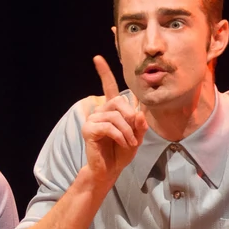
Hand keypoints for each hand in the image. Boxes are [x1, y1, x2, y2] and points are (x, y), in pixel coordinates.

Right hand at [81, 55, 147, 192]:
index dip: (103, 73)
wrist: (109, 170)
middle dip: (130, 117)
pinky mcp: (89, 130)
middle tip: (135, 133)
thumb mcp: (136, 137)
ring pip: (116, 116)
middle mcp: (100, 111)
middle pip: (118, 102)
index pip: (108, 87)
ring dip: (128, 131)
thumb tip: (139, 113)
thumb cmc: (121, 152)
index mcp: (111, 110)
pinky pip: (109, 127)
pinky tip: (124, 144)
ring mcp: (93, 120)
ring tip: (131, 142)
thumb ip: (139, 125)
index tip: (97, 58)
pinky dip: (121, 136)